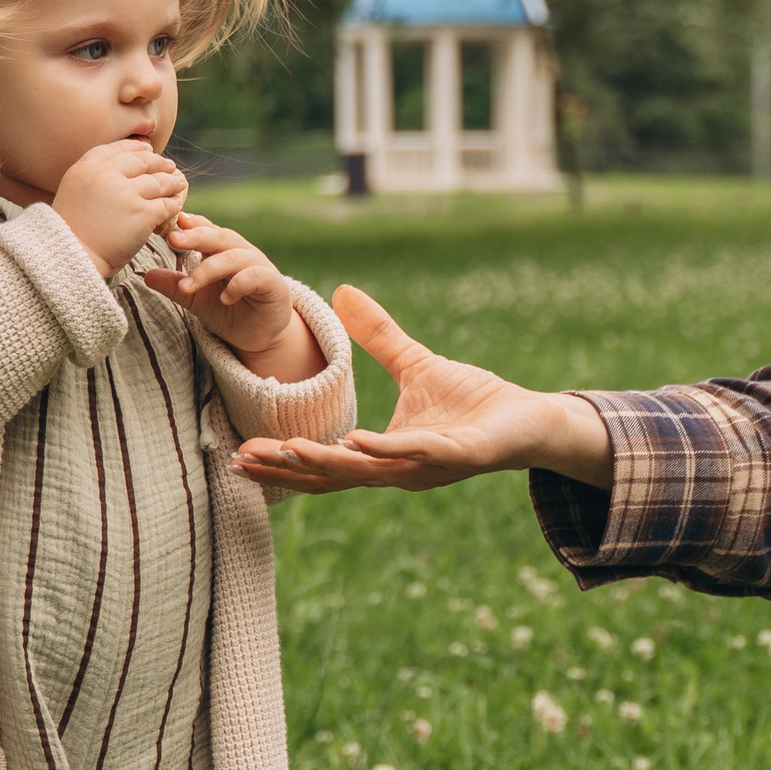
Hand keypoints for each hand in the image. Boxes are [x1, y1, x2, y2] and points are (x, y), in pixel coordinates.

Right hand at [51, 140, 186, 278]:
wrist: (72, 255)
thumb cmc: (71, 229)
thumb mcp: (73, 190)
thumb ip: (94, 176)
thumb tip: (121, 165)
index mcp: (86, 167)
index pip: (117, 148)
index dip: (137, 148)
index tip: (149, 150)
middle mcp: (106, 175)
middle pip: (142, 161)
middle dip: (159, 163)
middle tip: (169, 166)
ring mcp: (126, 193)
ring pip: (159, 181)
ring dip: (172, 182)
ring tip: (178, 183)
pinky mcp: (142, 213)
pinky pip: (166, 204)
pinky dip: (174, 204)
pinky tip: (176, 205)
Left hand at [142, 212, 320, 378]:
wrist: (260, 337)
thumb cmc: (229, 311)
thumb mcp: (197, 299)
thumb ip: (175, 286)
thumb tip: (146, 275)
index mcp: (222, 251)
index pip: (206, 231)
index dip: (191, 225)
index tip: (172, 224)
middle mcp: (241, 253)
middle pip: (219, 237)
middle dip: (196, 236)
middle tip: (173, 240)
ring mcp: (259, 266)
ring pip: (234, 257)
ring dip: (209, 269)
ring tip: (188, 285)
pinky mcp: (273, 284)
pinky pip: (255, 276)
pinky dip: (239, 284)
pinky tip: (224, 298)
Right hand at [232, 284, 612, 493]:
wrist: (531, 418)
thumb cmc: (476, 401)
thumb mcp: (416, 364)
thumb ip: (378, 337)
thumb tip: (343, 293)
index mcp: (384, 453)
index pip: (325, 464)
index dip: (283, 462)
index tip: (240, 454)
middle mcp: (400, 468)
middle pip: (334, 476)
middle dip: (288, 469)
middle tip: (243, 459)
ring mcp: (429, 465)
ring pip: (369, 471)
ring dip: (327, 463)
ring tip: (287, 453)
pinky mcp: (462, 455)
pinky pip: (419, 454)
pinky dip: (386, 450)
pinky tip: (356, 444)